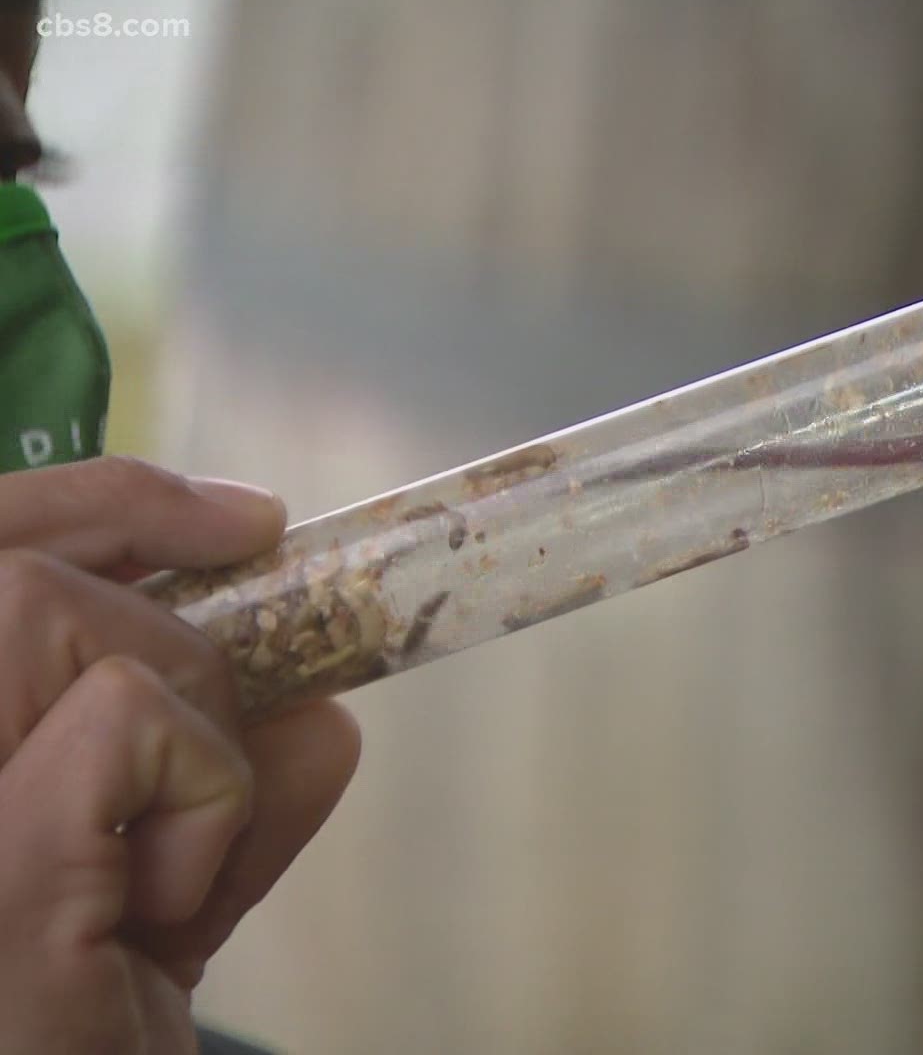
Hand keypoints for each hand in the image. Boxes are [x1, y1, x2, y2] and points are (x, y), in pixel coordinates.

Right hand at [0, 456, 360, 1052]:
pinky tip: (165, 905)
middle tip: (229, 740)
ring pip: (55, 615)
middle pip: (17, 573)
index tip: (242, 521)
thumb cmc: (79, 1025)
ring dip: (182, 725)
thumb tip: (308, 688)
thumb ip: (209, 765)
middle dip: (169, 635)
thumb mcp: (149, 877)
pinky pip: (130, 716)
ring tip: (170, 862)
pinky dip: (205, 793)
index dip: (100, 504)